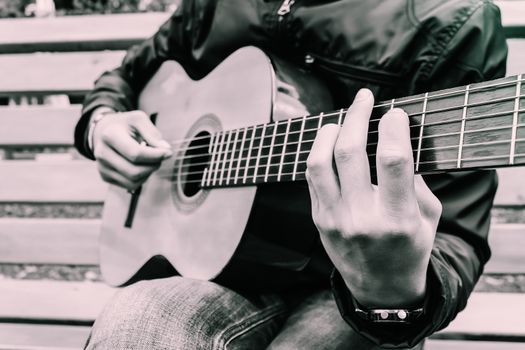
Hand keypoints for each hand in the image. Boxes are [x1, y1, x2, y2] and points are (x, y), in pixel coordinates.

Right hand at [92, 109, 171, 189]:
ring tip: (150, 160)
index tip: (168, 152)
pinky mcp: (105, 177)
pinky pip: (130, 185)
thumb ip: (153, 133)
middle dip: (153, 165)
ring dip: (148, 172)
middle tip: (160, 156)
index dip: (156, 156)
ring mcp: (102, 167)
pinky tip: (141, 165)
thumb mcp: (139, 119)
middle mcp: (102, 153)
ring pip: (133, 182)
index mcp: (109, 135)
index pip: (136, 154)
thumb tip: (165, 150)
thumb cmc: (125, 125)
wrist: (104, 131)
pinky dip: (142, 178)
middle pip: (135, 172)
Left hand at [305, 89, 441, 307]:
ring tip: (343, 119)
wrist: (380, 287)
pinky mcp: (318, 219)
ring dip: (330, 130)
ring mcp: (335, 219)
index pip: (392, 161)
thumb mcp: (427, 216)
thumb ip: (413, 179)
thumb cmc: (410, 247)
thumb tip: (394, 137)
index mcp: (398, 218)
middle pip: (349, 152)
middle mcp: (362, 218)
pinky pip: (312, 176)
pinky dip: (321, 152)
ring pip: (320, 162)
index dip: (393, 128)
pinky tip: (331, 143)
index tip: (395, 113)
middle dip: (357, 115)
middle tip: (365, 98)